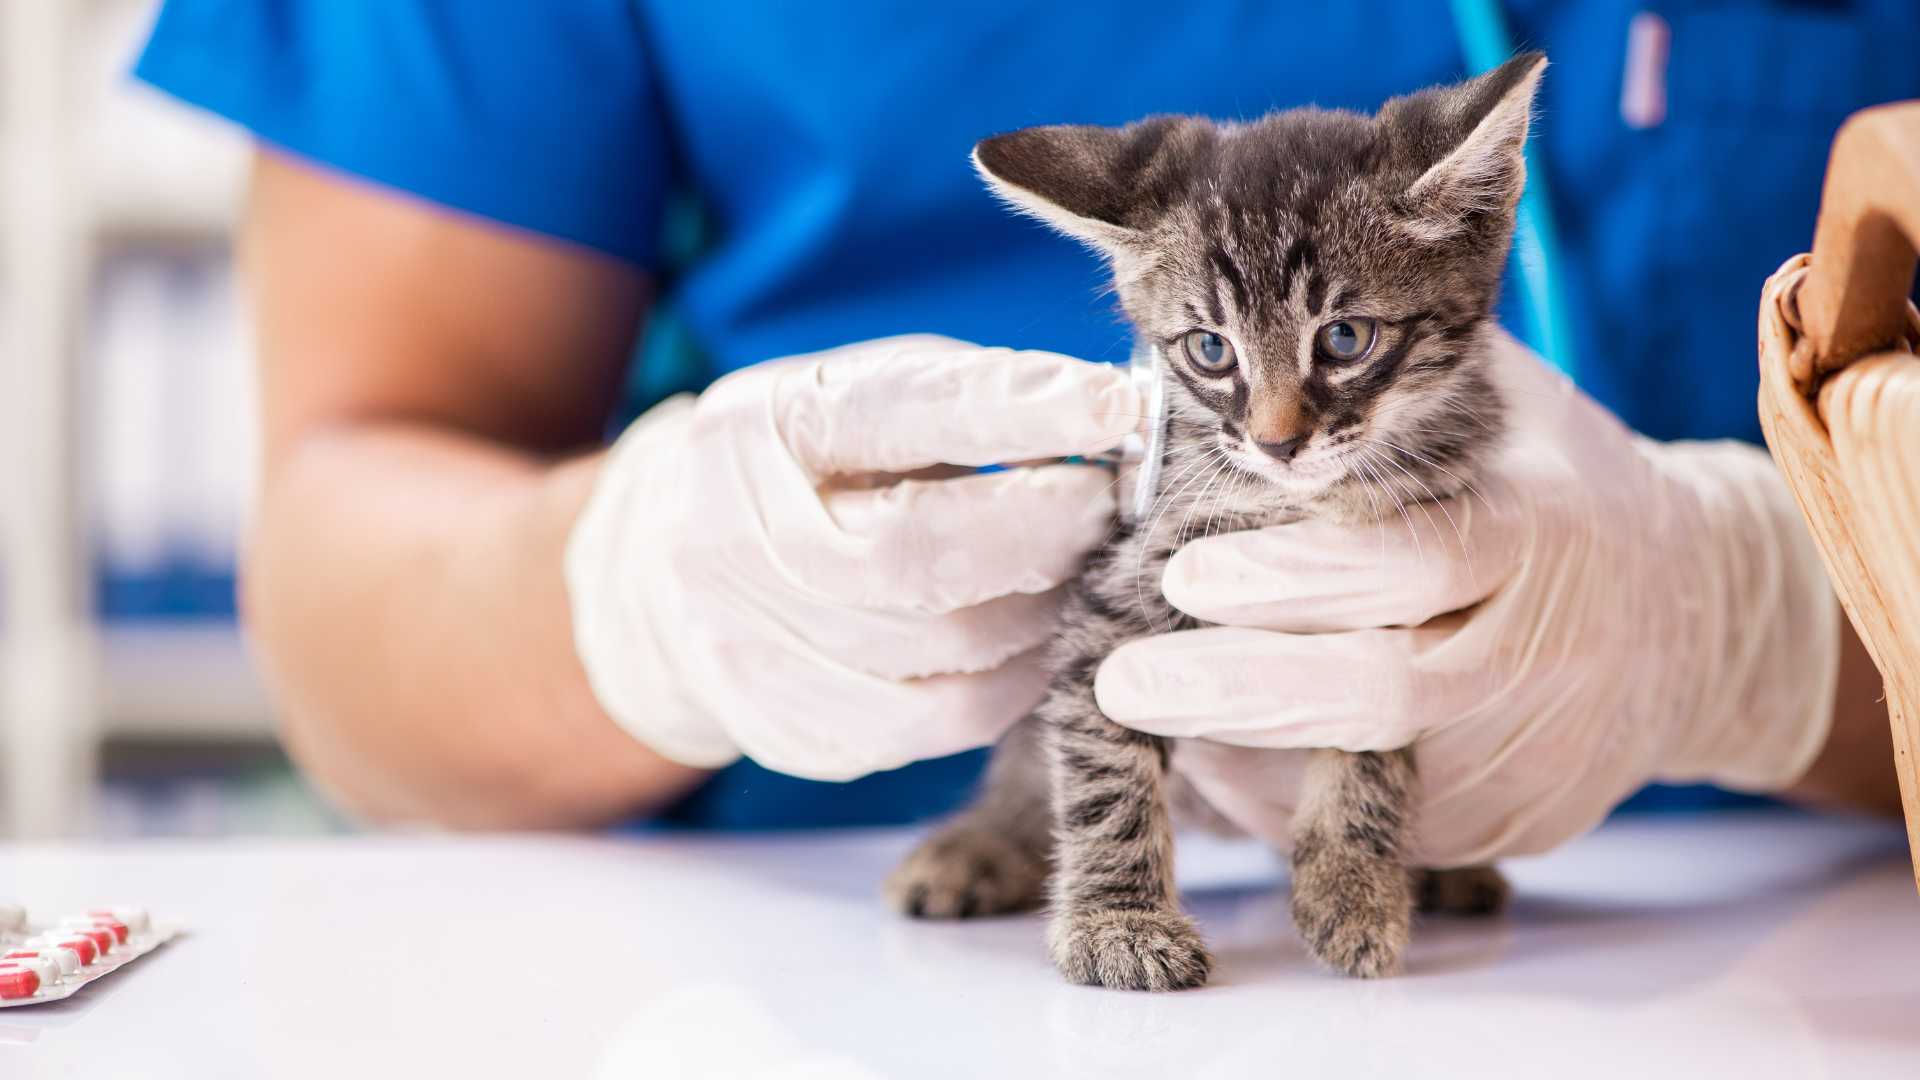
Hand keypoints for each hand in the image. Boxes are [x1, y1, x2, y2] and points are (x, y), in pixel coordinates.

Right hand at [567, 335, 1138, 780]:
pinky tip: (1038, 643)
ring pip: (942, 651)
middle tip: (1109, 510)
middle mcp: (736, 539)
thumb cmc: (812, 469)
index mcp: (762, 428)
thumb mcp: (864, 396)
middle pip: (914, 555)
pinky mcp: (789, 727)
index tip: (1111, 409)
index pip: (894, 413)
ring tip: (1082, 576)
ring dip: (1044, 612)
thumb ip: (971, 402)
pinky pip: (939, 721)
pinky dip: (1015, 682)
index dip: (1013, 410)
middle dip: (1041, 533)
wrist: (666, 571)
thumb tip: (1111, 422)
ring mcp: (751, 645)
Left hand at [1094, 334, 1839, 864]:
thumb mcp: (1497, 407)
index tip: (1185, 573)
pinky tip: (1228, 758)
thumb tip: (1235, 354)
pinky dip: (1297, 802)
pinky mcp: (1520, 819)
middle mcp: (1544, 651)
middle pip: (1382, 693)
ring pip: (1371, 781)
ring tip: (1156, 712)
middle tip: (1123, 682)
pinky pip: (1389, 829)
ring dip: (1247, 757)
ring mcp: (1537, 750)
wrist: (1689, 610)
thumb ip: (1387, 393)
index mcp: (1538, 530)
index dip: (1295, 573)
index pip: (1412, 560)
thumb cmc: (1549, 484)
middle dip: (1238, 691)